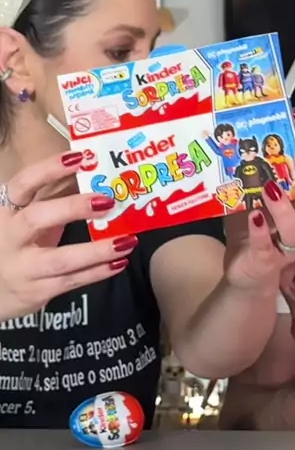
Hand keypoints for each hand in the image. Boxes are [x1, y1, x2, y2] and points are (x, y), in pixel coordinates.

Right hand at [0, 152, 138, 320]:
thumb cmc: (15, 244)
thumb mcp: (25, 217)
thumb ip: (52, 196)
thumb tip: (90, 170)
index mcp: (6, 210)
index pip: (24, 183)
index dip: (49, 169)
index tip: (79, 157)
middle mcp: (10, 237)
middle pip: (37, 218)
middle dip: (73, 207)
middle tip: (108, 200)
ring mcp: (23, 267)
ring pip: (61, 259)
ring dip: (97, 249)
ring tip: (127, 240)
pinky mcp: (37, 291)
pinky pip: (72, 280)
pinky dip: (98, 271)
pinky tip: (119, 262)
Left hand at [225, 109, 294, 294]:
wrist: (245, 274)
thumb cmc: (254, 230)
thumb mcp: (252, 195)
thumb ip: (252, 172)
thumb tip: (240, 136)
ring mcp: (288, 245)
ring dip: (285, 206)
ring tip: (271, 188)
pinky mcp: (268, 261)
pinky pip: (267, 248)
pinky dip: (261, 232)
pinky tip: (254, 216)